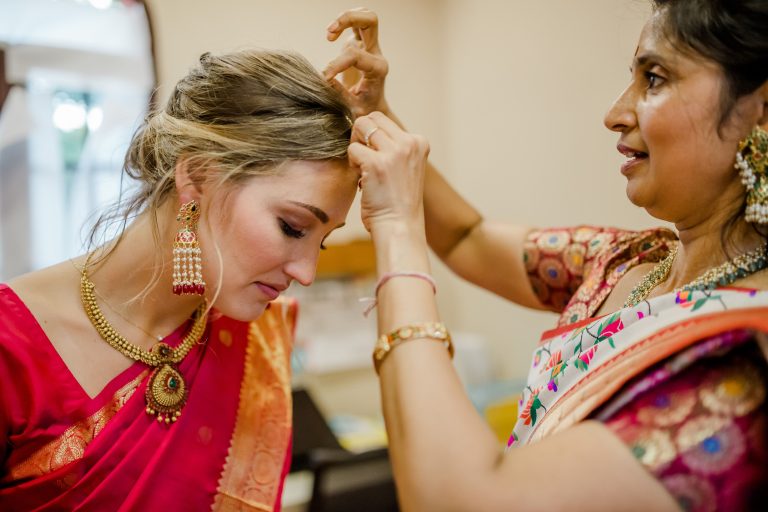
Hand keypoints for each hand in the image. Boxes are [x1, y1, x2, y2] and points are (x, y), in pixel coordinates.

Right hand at [325, 8, 389, 117]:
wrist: (372, 109)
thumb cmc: (364, 110)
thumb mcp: (353, 108)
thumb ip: (340, 95)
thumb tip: (325, 80)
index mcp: (378, 69)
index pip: (355, 56)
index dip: (336, 64)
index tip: (324, 77)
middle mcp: (376, 54)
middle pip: (370, 21)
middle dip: (348, 20)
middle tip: (328, 36)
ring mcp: (369, 46)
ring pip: (365, 16)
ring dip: (345, 18)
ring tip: (329, 34)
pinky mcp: (361, 44)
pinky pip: (356, 23)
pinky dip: (343, 23)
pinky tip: (331, 36)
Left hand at [348, 112, 429, 232]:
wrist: (400, 227)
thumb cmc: (397, 201)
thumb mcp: (405, 166)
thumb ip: (393, 146)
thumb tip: (364, 124)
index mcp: (419, 142)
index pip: (384, 120)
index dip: (372, 136)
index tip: (376, 158)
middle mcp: (409, 143)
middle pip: (371, 118)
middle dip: (361, 135)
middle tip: (364, 159)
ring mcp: (394, 152)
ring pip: (361, 127)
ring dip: (356, 148)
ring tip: (364, 169)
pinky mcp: (377, 164)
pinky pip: (353, 149)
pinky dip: (352, 164)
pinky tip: (362, 179)